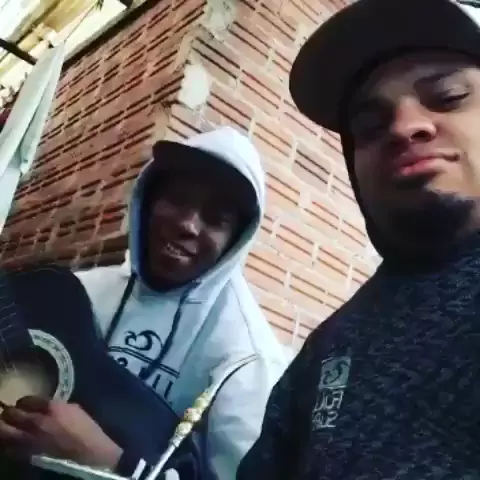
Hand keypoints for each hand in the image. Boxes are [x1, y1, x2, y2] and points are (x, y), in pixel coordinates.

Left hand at [0, 396, 122, 468]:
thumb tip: (44, 407)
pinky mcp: (25, 455)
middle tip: (15, 416)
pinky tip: (14, 442)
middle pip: (10, 413)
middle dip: (11, 413)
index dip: (25, 403)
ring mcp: (28, 440)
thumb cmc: (86, 431)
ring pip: (3, 430)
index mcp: (52, 408)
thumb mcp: (74, 410)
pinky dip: (8, 443)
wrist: (88, 455)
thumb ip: (57, 406)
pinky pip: (7, 447)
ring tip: (10, 428)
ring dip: (5, 427)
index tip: (27, 406)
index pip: (26, 400)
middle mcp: (36, 422)